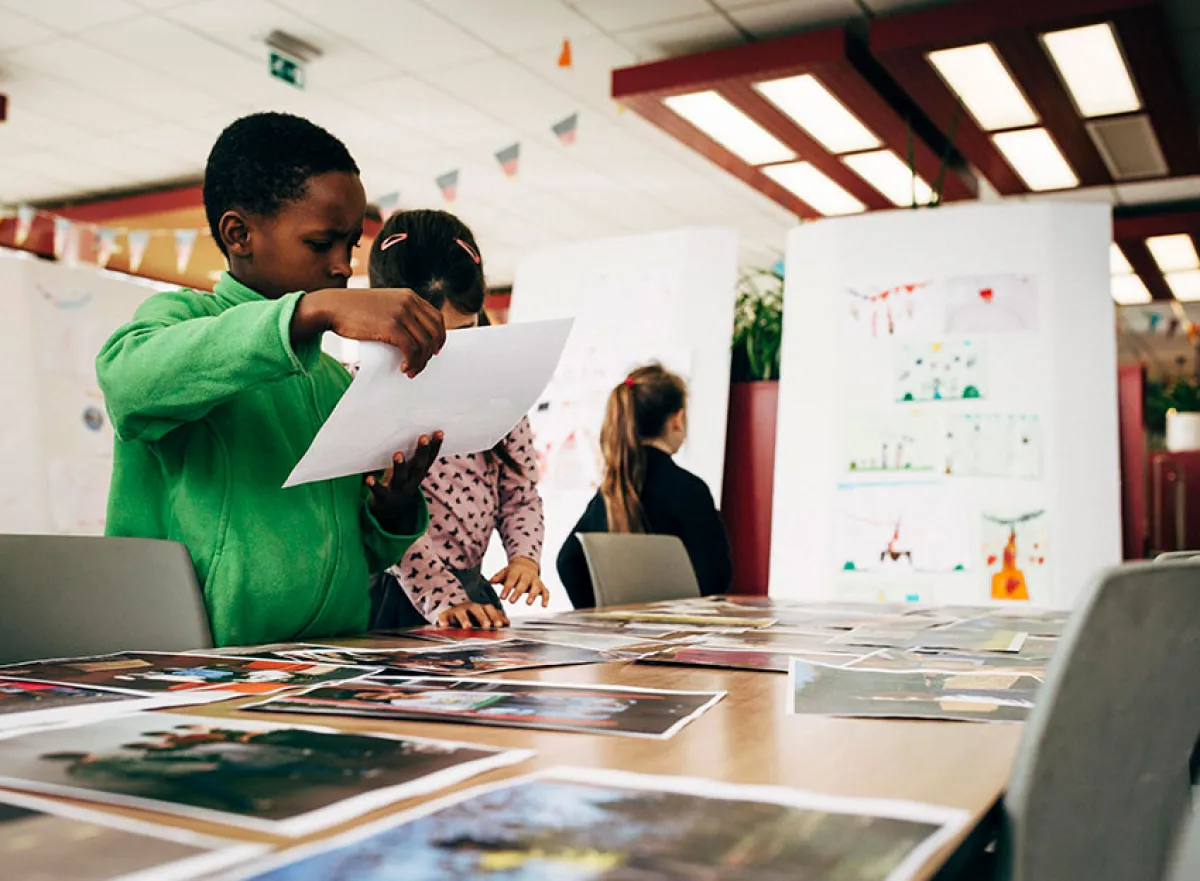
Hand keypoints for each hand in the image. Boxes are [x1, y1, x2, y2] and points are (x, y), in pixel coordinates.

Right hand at [293, 288, 446, 376]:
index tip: (434, 350)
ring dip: (420, 362)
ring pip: (424, 343)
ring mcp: (401, 313)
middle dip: (431, 352)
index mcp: (409, 296)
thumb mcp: (382, 304)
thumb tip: (412, 335)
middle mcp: (408, 302)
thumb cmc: (353, 309)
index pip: (436, 318)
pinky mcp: (392, 326)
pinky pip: (412, 349)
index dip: (439, 337)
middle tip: (420, 365)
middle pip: (434, 332)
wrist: (332, 306)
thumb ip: (398, 312)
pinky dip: (412, 362)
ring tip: (410, 371)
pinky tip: (404, 368)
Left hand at [367, 432, 443, 533]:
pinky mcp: (384, 497)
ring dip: (400, 466)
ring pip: (400, 478)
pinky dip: (374, 485)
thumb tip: (417, 430)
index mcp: (419, 474)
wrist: (390, 512)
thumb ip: (412, 456)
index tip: (439, 432)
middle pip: (418, 466)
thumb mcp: (409, 471)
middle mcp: (412, 482)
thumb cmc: (399, 483)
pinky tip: (369, 478)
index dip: (436, 446)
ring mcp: (398, 491)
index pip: (430, 459)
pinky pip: (379, 491)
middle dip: (421, 452)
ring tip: (397, 454)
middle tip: (423, 437)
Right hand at [436, 602, 509, 628]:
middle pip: (476, 608)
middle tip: (487, 626)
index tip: (500, 624)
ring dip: (465, 619)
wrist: (450, 611)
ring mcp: (456, 610)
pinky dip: (443, 620)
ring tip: (468, 627)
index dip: (495, 616)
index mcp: (480, 607)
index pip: (489, 609)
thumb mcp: (482, 617)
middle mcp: (469, 607)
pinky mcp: (444, 615)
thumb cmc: (469, 617)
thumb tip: (507, 623)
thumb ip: (494, 619)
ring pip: (461, 612)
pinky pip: (443, 616)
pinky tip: (444, 626)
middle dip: (482, 617)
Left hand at [490, 557, 549, 607]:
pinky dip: (546, 598)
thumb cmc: (513, 571)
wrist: (526, 563)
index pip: (511, 580)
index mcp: (517, 571)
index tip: (502, 597)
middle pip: (523, 583)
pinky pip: (545, 591)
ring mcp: (535, 580)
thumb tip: (490, 581)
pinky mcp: (541, 585)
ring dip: (532, 595)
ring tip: (528, 603)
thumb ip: (498, 577)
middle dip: (518, 592)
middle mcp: (527, 575)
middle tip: (511, 601)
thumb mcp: (504, 571)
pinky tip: (544, 605)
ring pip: (536, 586)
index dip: (507, 588)